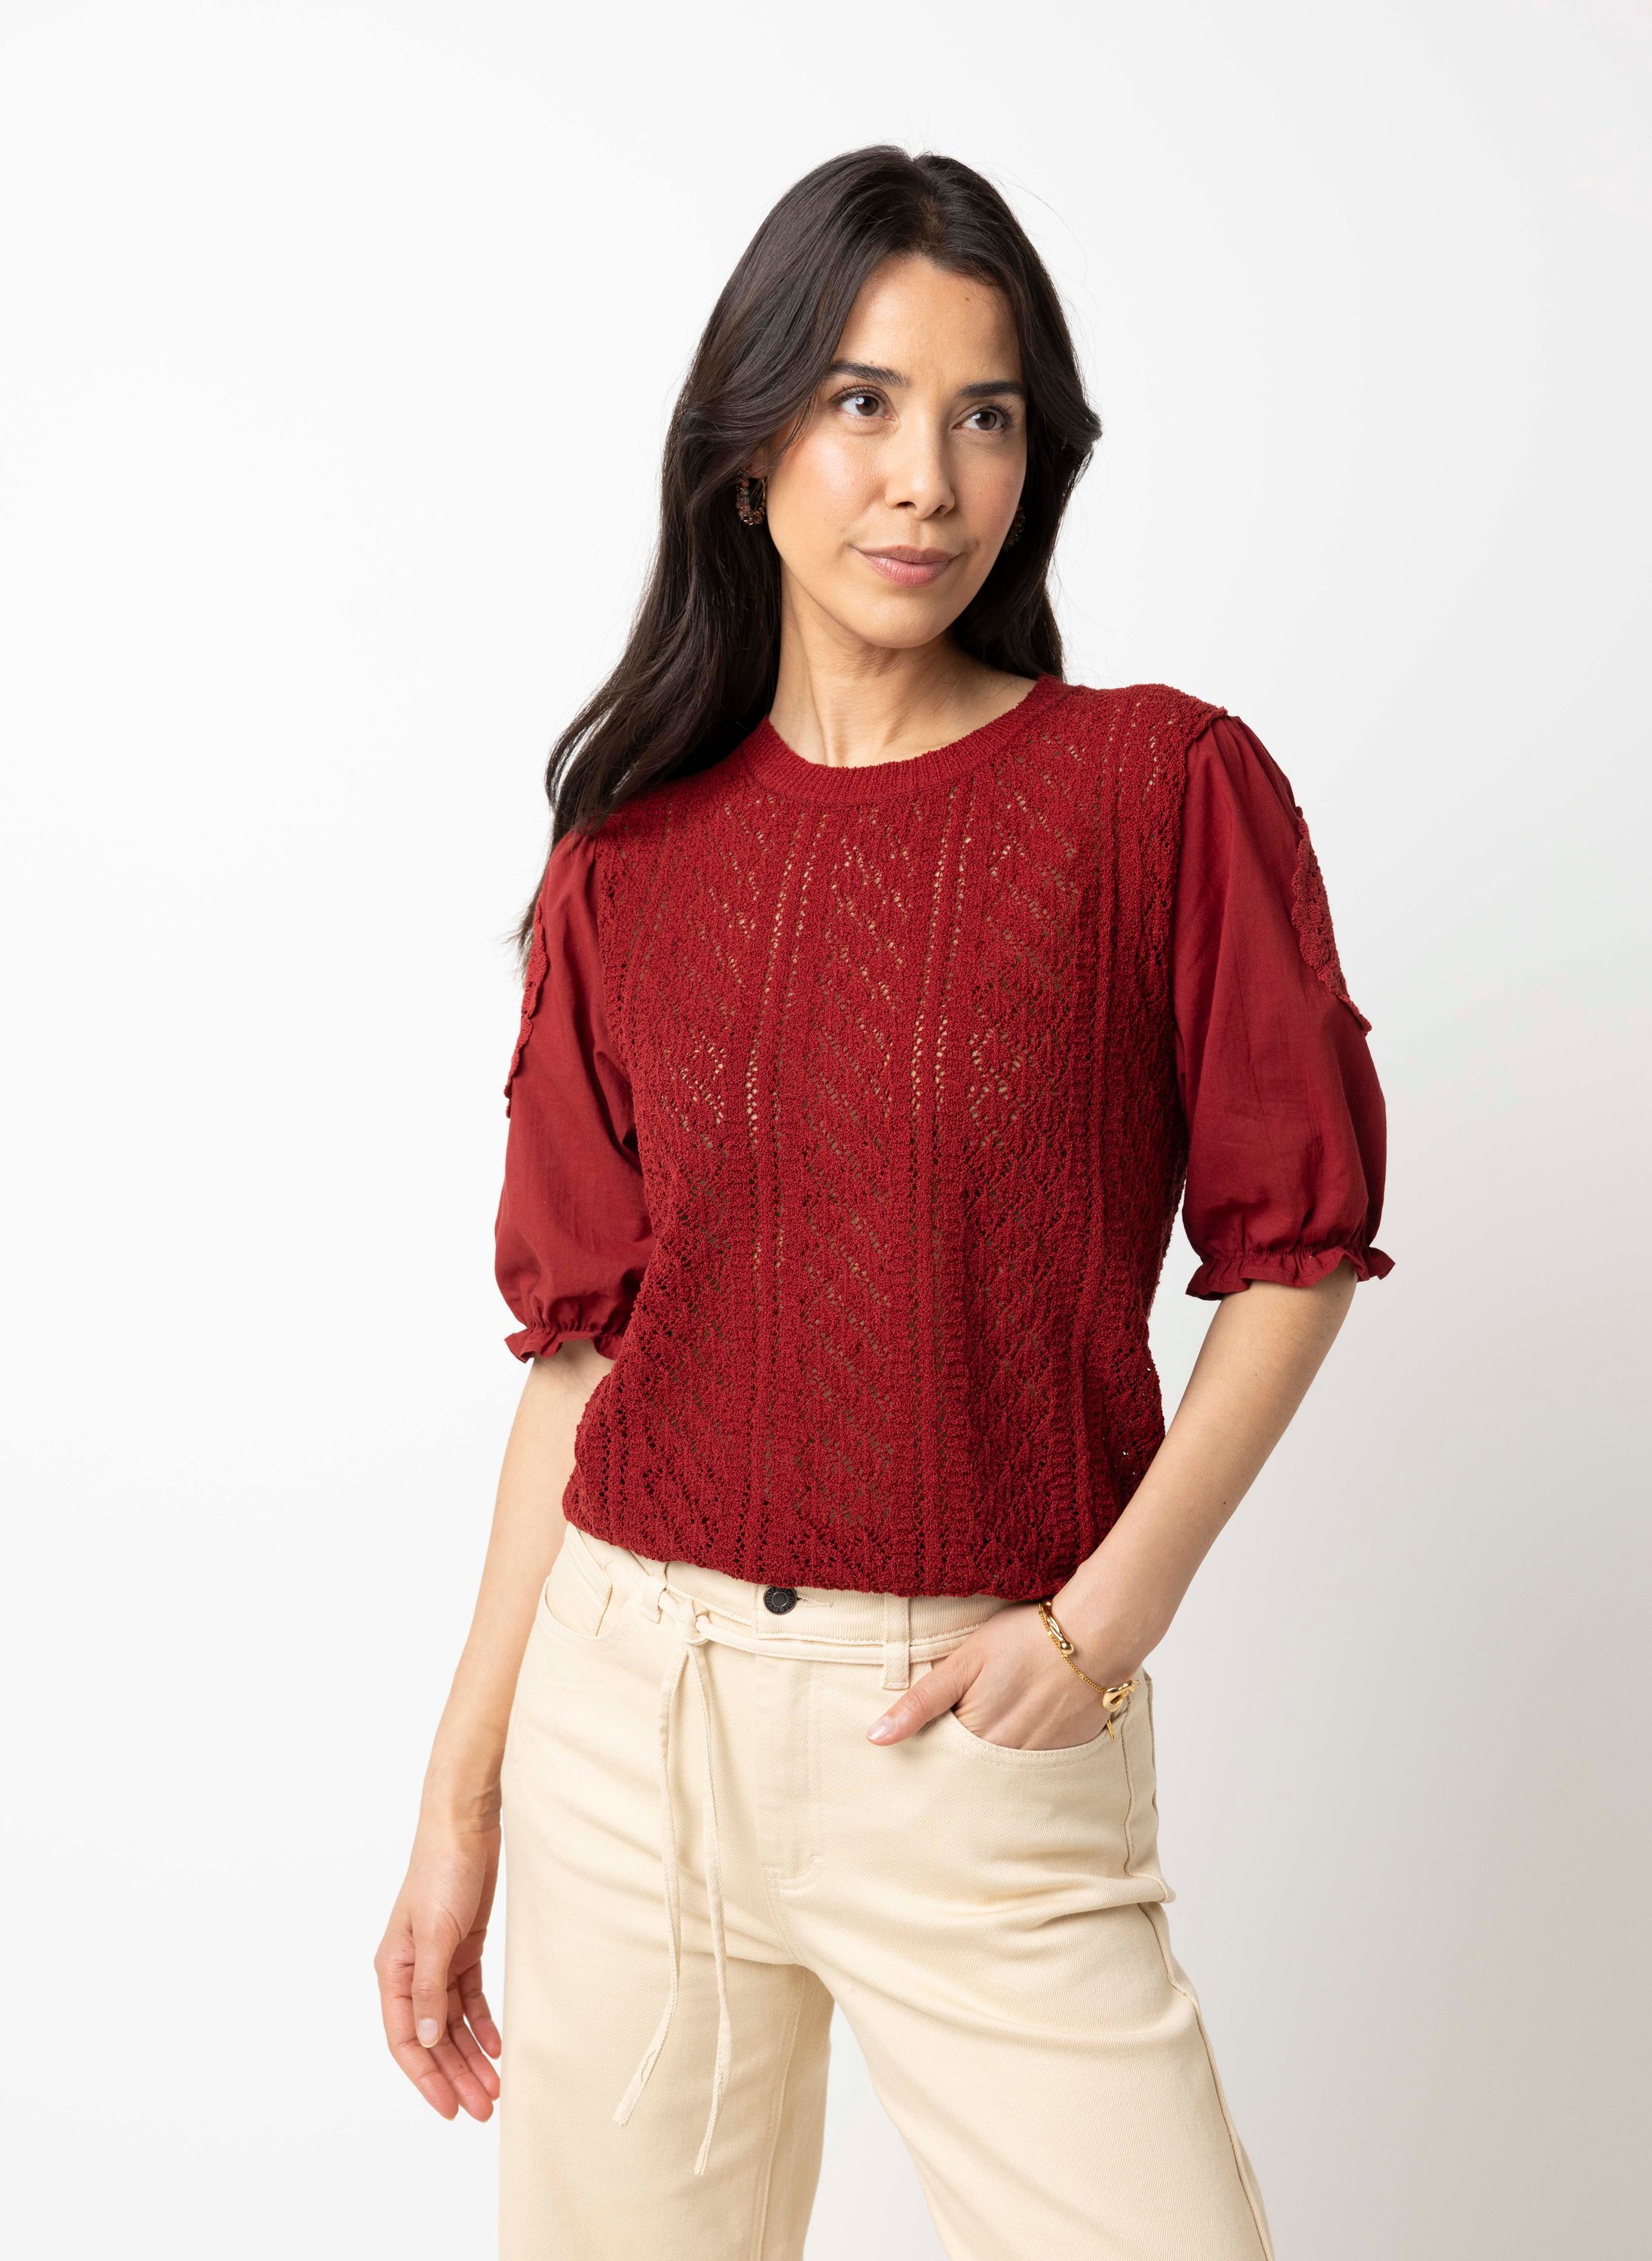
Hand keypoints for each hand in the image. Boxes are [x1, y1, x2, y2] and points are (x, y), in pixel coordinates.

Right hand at [375, 1813, 502, 2120]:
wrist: (464, 1825)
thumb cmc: (441, 1871)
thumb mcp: (434, 1932)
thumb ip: (429, 1987)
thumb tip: (428, 2040)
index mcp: (393, 1970)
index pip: (406, 2038)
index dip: (426, 2077)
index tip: (449, 2108)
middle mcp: (412, 1971)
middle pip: (433, 2038)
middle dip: (455, 2075)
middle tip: (483, 2109)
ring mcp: (438, 1961)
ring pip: (453, 2023)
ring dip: (471, 2056)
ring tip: (495, 2089)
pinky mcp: (463, 1949)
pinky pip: (470, 1999)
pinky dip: (482, 2024)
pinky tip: (497, 2047)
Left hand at [865, 1601, 1144, 1751]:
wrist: (1093, 1637)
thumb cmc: (1024, 1640)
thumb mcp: (963, 1662)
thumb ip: (919, 1703)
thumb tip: (875, 1738)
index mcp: (975, 1738)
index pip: (940, 1760)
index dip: (932, 1746)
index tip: (928, 1737)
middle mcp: (1005, 1760)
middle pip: (970, 1770)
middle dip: (959, 1759)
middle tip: (965, 1728)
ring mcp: (1038, 1761)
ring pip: (1001, 1770)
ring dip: (992, 1756)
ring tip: (999, 1720)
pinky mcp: (1066, 1755)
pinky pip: (1035, 1767)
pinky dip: (1026, 1752)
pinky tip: (1029, 1722)